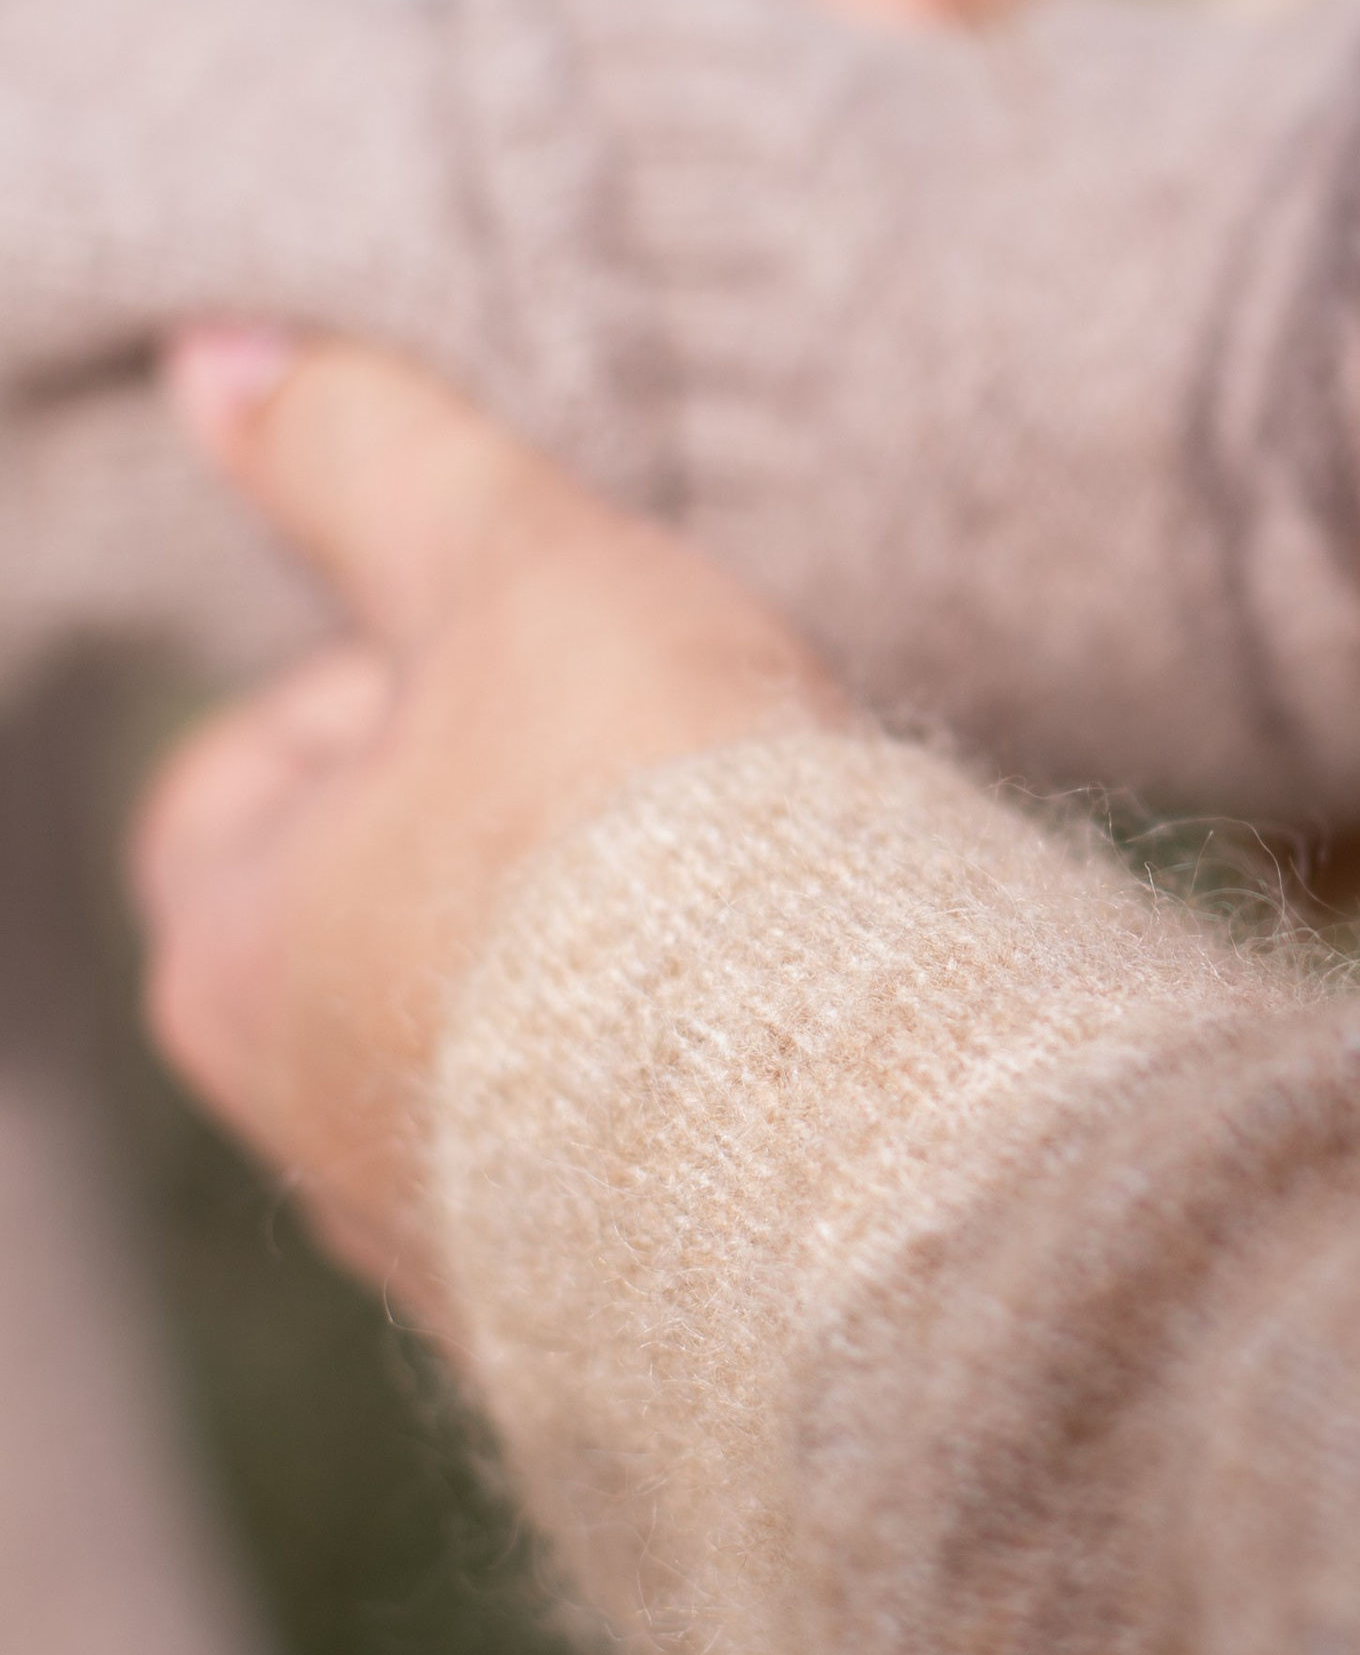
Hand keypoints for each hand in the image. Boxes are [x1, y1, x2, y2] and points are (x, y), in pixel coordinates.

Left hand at [130, 331, 840, 1305]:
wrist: (850, 1117)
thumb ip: (366, 452)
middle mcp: (314, 1124)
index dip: (392, 683)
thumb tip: (213, 353)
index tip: (542, 664)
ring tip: (751, 875)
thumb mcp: (512, 573)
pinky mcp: (607, 1301)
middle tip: (666, 754)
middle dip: (516, 806)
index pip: (238, 778)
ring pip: (506, 1021)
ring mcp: (461, 1233)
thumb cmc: (652, 827)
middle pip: (382, 898)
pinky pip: (616, 1139)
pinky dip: (683, 1054)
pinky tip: (787, 1006)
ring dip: (608, 931)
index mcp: (237, 958)